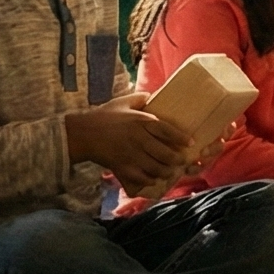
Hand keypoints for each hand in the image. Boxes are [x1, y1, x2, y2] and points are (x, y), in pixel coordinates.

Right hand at [66, 92, 191, 196]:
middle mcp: (139, 139)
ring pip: (157, 168)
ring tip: (170, 170)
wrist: (82, 134)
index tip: (191, 142)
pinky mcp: (122, 167)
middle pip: (166, 153)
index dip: (181, 138)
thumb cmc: (103, 117)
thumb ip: (139, 98)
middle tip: (182, 160)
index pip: (167, 130)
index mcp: (141, 121)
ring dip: (166, 171)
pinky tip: (153, 177)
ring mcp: (131, 155)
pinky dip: (150, 179)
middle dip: (177, 159)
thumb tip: (151, 94)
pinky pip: (142, 177)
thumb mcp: (122, 102)